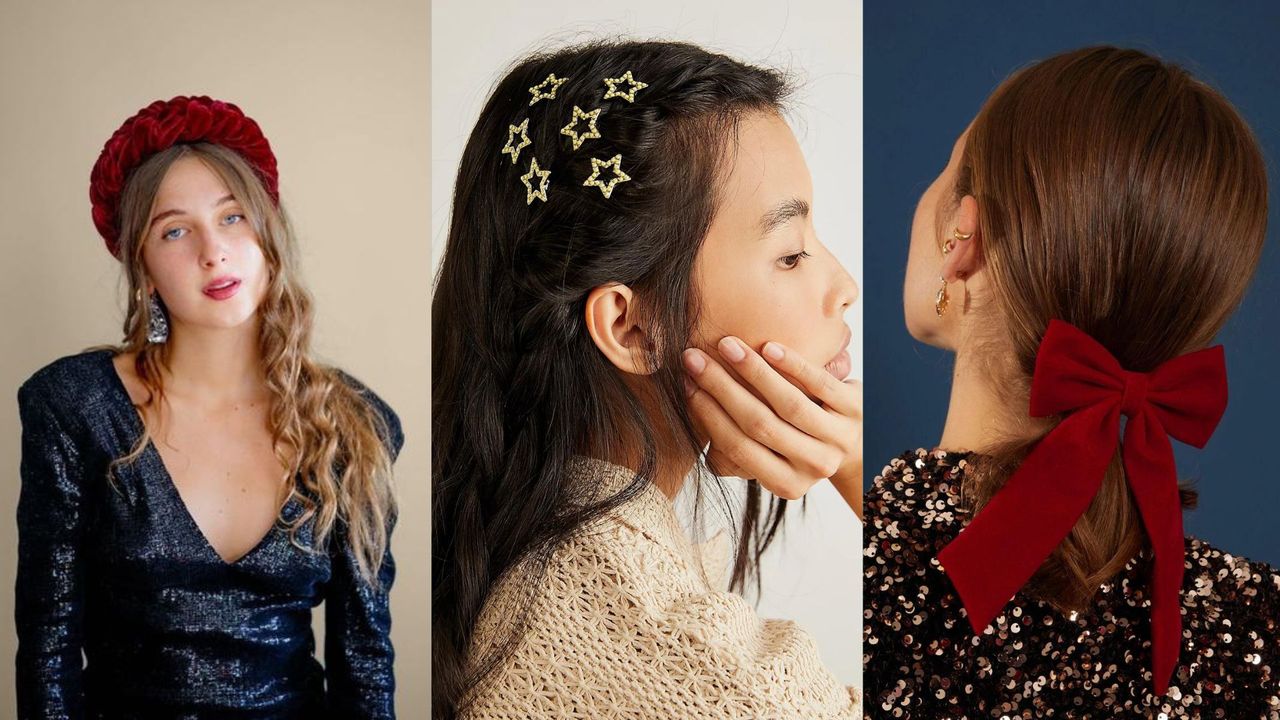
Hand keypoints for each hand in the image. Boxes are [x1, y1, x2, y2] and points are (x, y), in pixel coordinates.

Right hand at [683, 336, 862, 516]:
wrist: (860, 442)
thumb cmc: (798, 445)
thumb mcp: (771, 460)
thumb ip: (734, 453)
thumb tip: (692, 417)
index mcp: (787, 484)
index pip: (737, 448)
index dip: (708, 415)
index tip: (685, 384)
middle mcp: (814, 466)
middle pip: (759, 424)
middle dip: (721, 388)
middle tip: (694, 359)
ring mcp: (839, 438)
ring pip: (788, 404)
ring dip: (753, 372)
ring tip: (726, 346)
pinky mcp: (856, 408)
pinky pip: (819, 384)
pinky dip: (792, 365)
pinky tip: (768, 347)